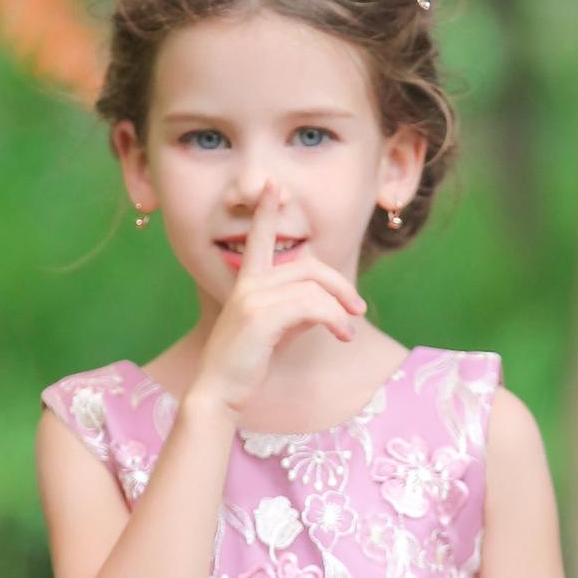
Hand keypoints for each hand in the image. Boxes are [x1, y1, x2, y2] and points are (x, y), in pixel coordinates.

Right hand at [184, 182, 368, 420]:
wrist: (220, 392)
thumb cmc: (247, 364)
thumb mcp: (277, 331)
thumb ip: (297, 311)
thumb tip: (327, 305)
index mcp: (248, 283)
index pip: (258, 239)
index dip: (265, 211)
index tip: (272, 185)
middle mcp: (249, 284)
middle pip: (309, 266)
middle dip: (339, 284)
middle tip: (357, 307)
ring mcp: (253, 297)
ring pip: (313, 288)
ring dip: (339, 309)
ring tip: (347, 330)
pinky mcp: (262, 316)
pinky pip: (311, 306)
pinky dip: (333, 319)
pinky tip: (341, 335)